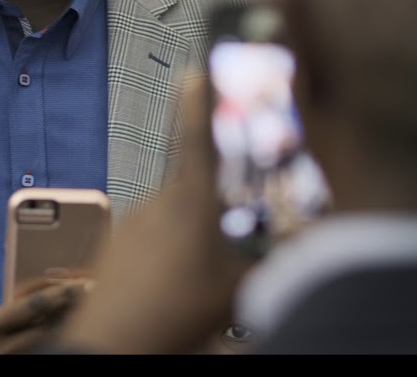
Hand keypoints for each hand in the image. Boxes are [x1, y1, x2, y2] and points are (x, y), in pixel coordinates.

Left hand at [55, 76, 256, 353]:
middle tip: (231, 225)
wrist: (112, 344)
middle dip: (215, 199)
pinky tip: (177, 278)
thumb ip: (272, 262)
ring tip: (204, 267)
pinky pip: (150, 233)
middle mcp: (157, 204)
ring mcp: (132, 224)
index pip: (197, 138)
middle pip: (193, 183)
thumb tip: (304, 246)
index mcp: (190, 203)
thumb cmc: (171, 316)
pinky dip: (168, 248)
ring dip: (192, 229)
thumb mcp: (238, 289)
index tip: (196, 71)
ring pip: (172, 212)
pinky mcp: (116, 245)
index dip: (199, 102)